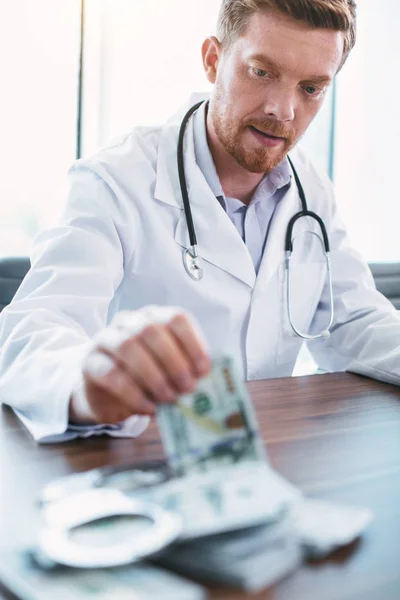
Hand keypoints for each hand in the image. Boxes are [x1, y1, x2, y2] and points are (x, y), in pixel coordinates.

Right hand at [69, 307, 210, 424]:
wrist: (106, 394)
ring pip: (128, 347)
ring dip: (153, 375)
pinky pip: (111, 373)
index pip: (176, 318)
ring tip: (168, 398)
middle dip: (173, 361)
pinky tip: (148, 408)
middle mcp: (129, 321)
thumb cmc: (145, 378)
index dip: (193, 343)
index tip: (204, 370)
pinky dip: (133, 392)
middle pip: (151, 330)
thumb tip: (206, 384)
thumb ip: (185, 370)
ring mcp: (106, 338)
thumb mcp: (168, 371)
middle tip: (187, 388)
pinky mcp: (90, 362)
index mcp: (154, 317)